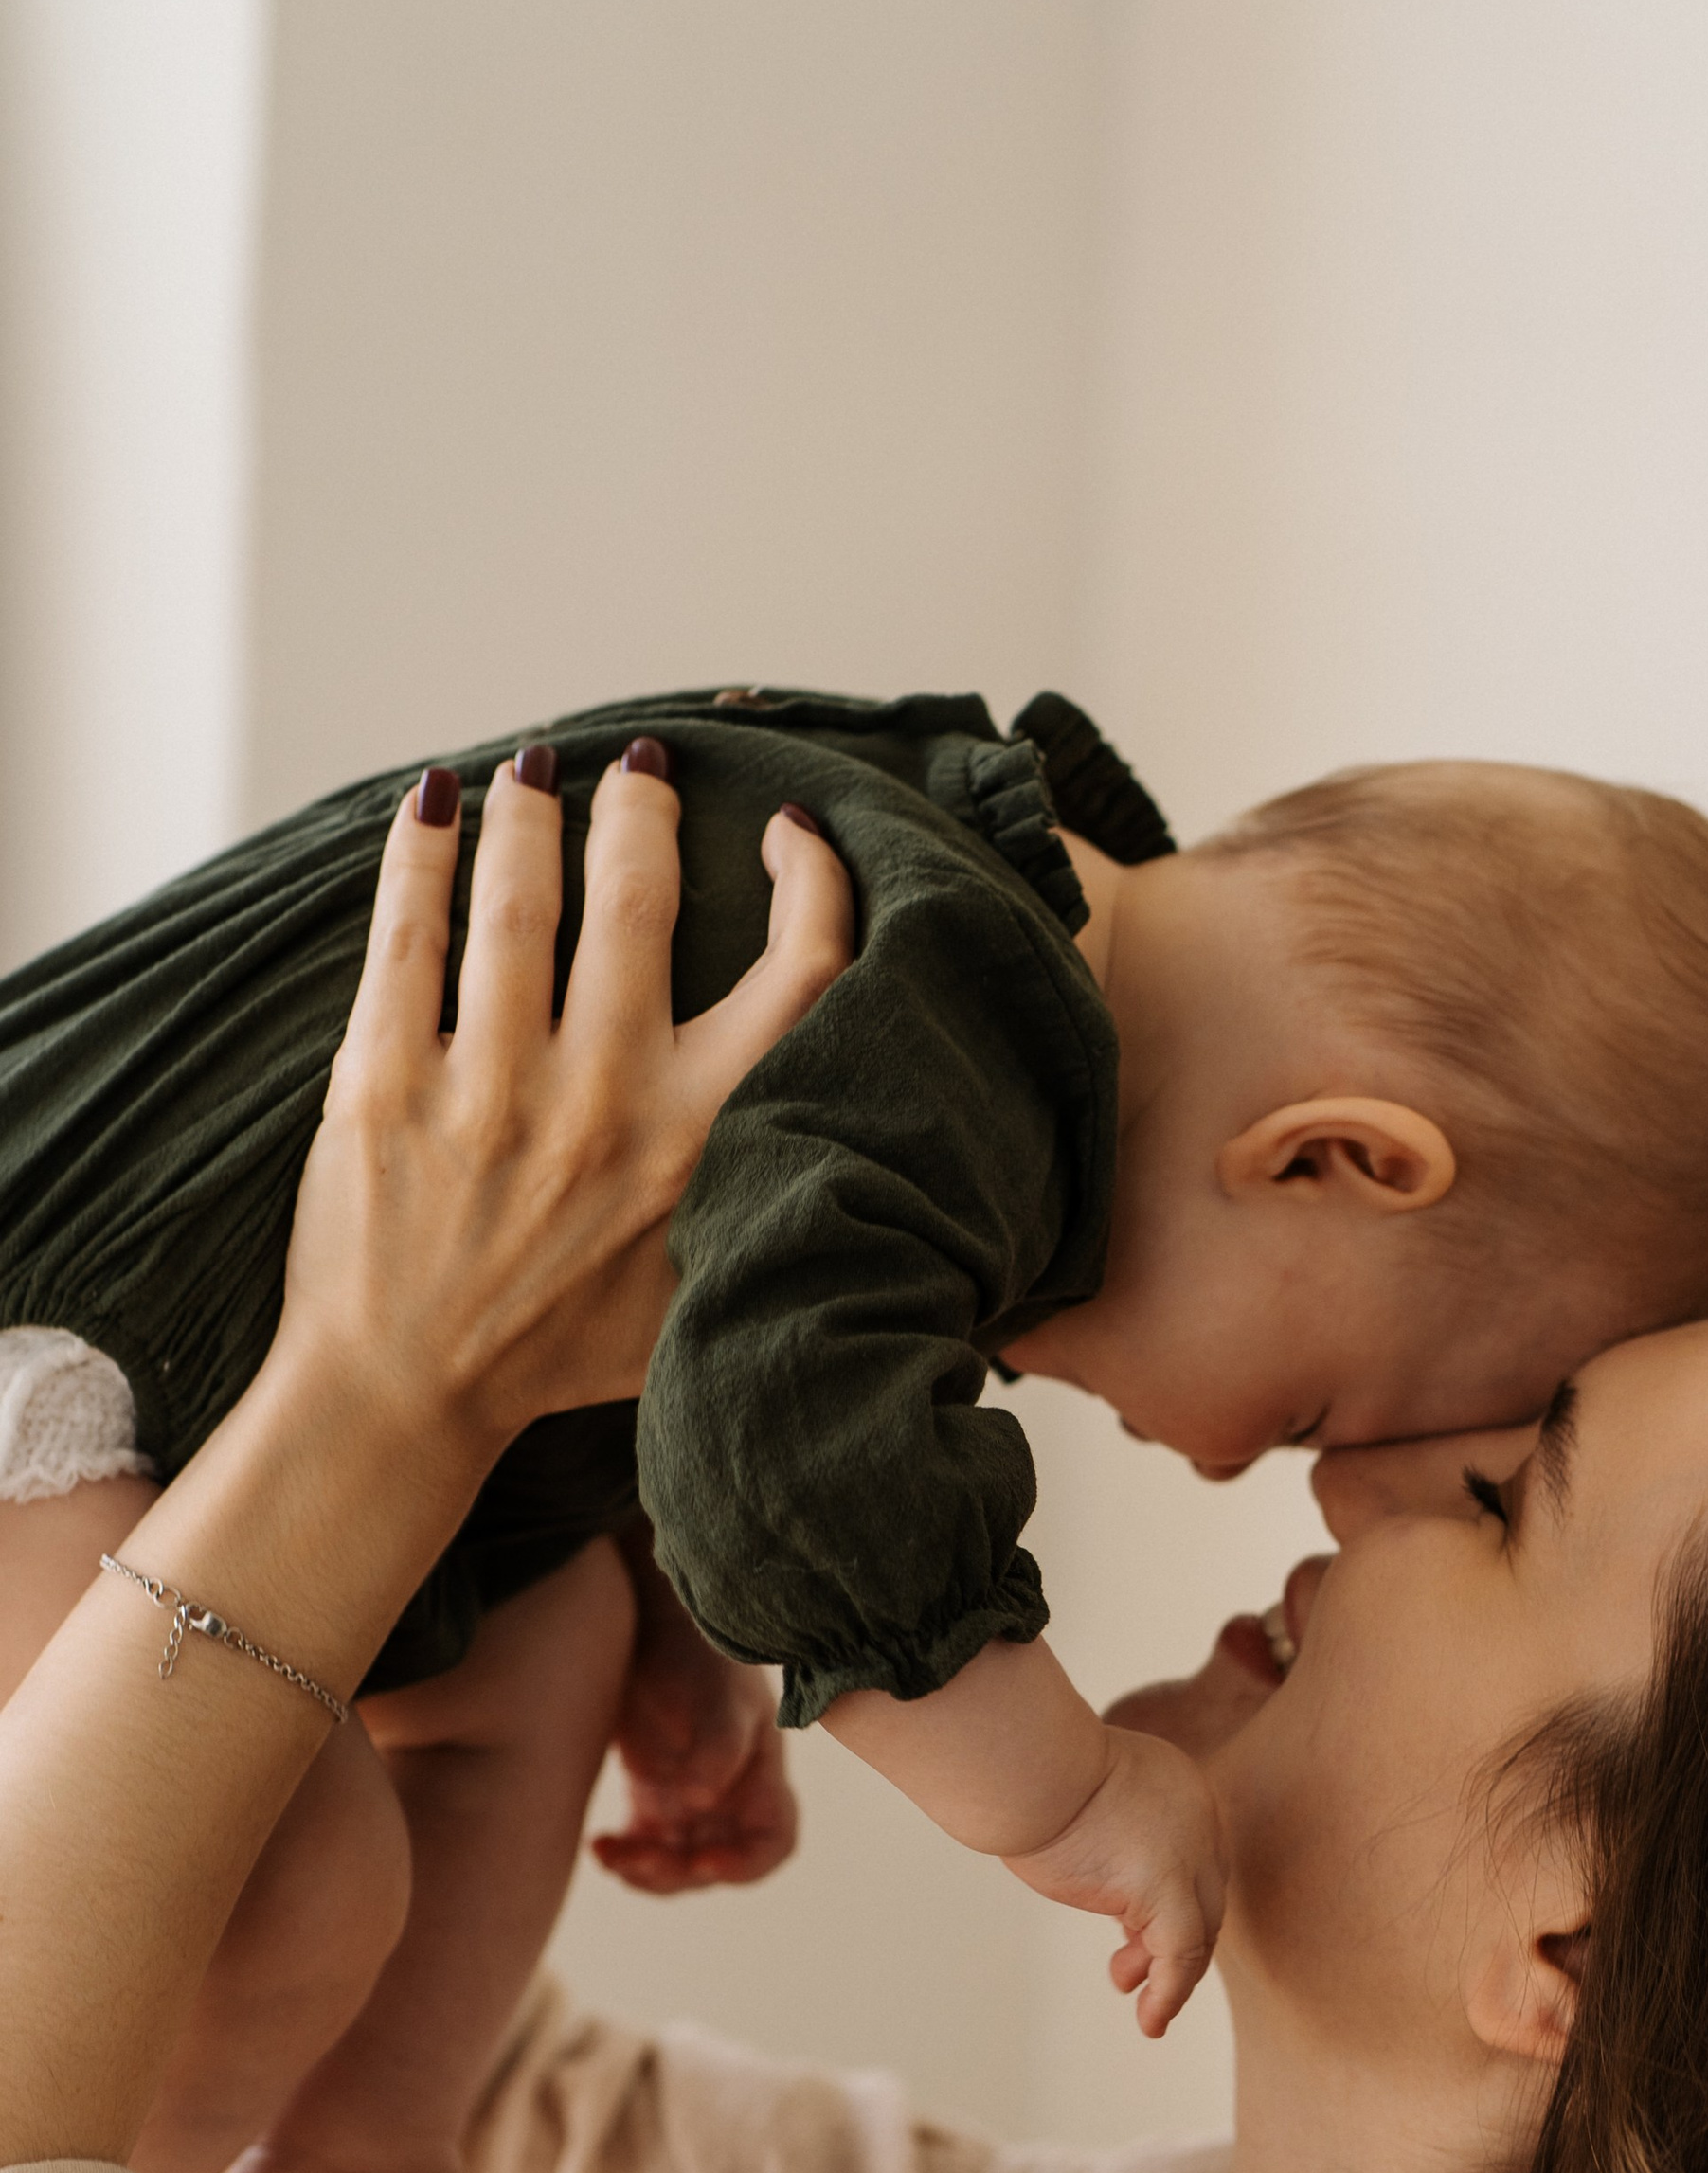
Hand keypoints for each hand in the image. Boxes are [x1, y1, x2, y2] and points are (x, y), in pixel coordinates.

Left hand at [274, 758, 852, 1467]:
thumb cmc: (560, 1350)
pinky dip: (421, 856)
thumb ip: (773, 1200)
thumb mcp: (706, 1284)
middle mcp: (607, 1101)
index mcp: (704, 1140)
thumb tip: (855, 1126)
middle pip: (642, 895)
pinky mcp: (387, 1084)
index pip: (800, 973)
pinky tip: (431, 807)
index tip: (789, 832)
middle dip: (642, 808)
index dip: (812, 878)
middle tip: (637, 772)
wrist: (406, 1399)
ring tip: (534, 773)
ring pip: (521, 898)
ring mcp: (491, 1087)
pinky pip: (408, 936)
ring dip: (529, 812)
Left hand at [593, 1594, 797, 1890]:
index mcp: (760, 1777)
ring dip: (646, 1871)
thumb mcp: (718, 1695)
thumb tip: (702, 1803)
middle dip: (680, 1871)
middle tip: (640, 1857)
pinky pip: (642, 1847)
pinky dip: (623, 1857)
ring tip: (610, 1853)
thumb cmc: (697, 1653)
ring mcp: (688, 1799)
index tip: (704, 1864)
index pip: (772, 1842)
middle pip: (715, 1863)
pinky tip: (599, 1845)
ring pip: (675, 1863)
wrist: (647, 1623)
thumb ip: (718, 1747)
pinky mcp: (650, 1796)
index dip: (746, 1866)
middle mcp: (729, 1797)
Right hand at [1003, 1724, 1226, 2038]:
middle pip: (1202, 1897)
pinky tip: (1152, 2020)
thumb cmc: (1030, 1771)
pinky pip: (1181, 1956)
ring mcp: (1190, 1856)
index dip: (1167, 1903)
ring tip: (1142, 2002)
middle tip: (1129, 1971)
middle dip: (1169, 1940)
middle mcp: (1199, 1821)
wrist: (1028, 1766)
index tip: (1131, 1933)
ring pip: (1197, 1931)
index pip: (1192, 1859)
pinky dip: (1169, 1992)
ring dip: (1169, 1974)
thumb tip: (1091, 1862)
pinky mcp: (1169, 1891)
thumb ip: (1107, 1827)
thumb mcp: (1084, 1794)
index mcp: (1181, 1789)